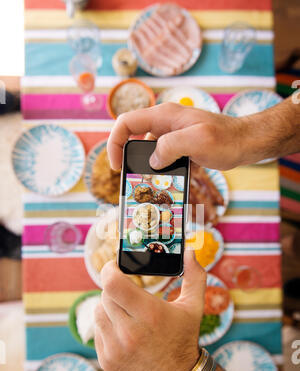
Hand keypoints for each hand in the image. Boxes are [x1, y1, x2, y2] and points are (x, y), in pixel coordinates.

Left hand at [94, 250, 205, 370]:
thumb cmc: (184, 336)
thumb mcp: (194, 305)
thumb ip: (195, 275)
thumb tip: (189, 251)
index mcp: (150, 314)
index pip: (112, 284)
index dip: (109, 270)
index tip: (114, 267)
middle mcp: (130, 333)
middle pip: (105, 295)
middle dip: (114, 289)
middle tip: (128, 293)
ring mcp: (116, 348)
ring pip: (97, 311)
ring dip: (108, 307)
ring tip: (127, 313)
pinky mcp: (106, 359)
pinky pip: (97, 330)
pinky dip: (106, 325)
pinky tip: (123, 330)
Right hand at [107, 102, 252, 170]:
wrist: (247, 143)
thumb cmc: (227, 138)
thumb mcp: (198, 140)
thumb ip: (171, 146)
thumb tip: (153, 161)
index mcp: (164, 116)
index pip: (126, 122)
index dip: (115, 142)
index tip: (117, 165)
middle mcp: (165, 124)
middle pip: (134, 138)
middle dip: (131, 160)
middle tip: (133, 181)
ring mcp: (173, 136)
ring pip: (149, 152)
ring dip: (148, 169)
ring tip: (152, 187)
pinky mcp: (180, 148)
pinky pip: (164, 159)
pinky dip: (163, 172)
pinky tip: (170, 184)